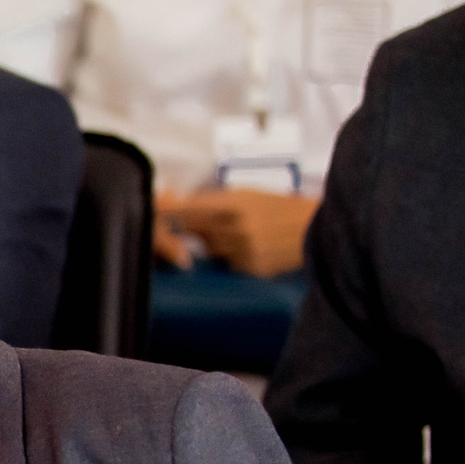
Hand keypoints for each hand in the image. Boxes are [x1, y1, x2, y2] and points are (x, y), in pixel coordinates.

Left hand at [156, 189, 318, 278]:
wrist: (315, 226)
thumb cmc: (277, 207)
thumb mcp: (246, 194)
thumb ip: (210, 201)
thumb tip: (172, 201)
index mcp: (231, 203)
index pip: (183, 209)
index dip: (163, 212)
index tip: (148, 213)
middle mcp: (233, 227)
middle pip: (188, 232)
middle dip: (184, 229)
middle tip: (191, 224)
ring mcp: (241, 250)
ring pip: (206, 251)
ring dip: (211, 244)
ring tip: (238, 233)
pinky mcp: (249, 269)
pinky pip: (225, 265)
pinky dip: (230, 258)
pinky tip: (250, 248)